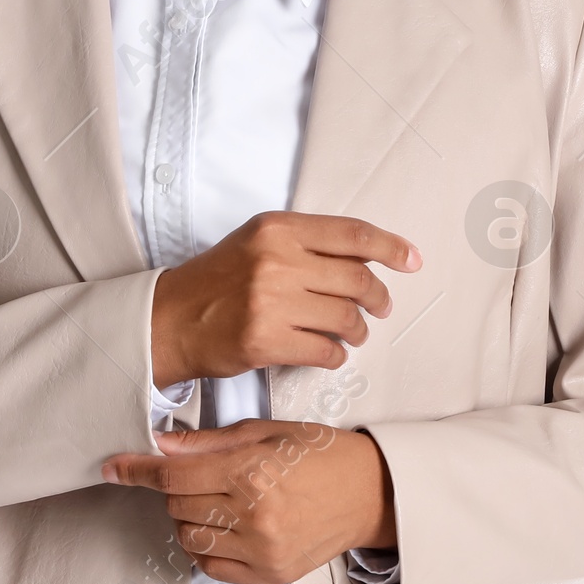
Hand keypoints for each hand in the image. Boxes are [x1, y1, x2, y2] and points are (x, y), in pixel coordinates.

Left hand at [102, 419, 396, 583]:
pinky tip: (226, 525)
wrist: (371, 494)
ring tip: (216, 498)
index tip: (116, 467)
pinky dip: (207, 546)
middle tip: (197, 473)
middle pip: (177, 506)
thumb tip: (164, 446)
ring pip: (189, 538)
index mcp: (252, 472)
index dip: (138, 470)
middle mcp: (253, 515)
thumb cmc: (324, 455)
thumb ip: (210, 442)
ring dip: (189, 517)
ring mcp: (261, 550)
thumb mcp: (268, 431)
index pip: (174, 476)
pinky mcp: (268, 574)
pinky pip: (212, 566)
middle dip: (175, 488)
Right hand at [150, 213, 420, 386]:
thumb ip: (308, 244)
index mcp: (278, 228)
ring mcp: (270, 301)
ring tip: (352, 332)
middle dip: (379, 297)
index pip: (351, 234)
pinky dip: (336, 355)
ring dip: (358, 330)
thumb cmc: (220, 280)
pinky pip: (326, 351)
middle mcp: (276, 260)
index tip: (412, 260)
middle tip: (381, 307)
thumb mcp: (260, 243)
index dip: (391, 247)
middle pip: (357, 279)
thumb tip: (369, 256)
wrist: (172, 319)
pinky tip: (329, 351)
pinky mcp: (265, 340)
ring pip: (346, 318)